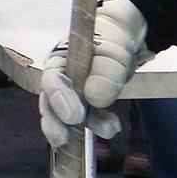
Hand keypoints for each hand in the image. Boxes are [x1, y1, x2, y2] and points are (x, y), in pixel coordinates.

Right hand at [38, 0, 150, 148]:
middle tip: (64, 139)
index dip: (59, 99)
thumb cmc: (113, 38)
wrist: (126, 38)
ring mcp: (72, 93)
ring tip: (109, 130)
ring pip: (67, 115)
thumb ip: (105, 71)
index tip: (73, 117)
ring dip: (85, 126)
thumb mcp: (113, 49)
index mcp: (58, 59)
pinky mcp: (87, 103)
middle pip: (50, 103)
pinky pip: (87, 118)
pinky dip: (98, 124)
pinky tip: (111, 127)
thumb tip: (94, 98)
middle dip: (56, 123)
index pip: (52, 80)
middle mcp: (60, 78)